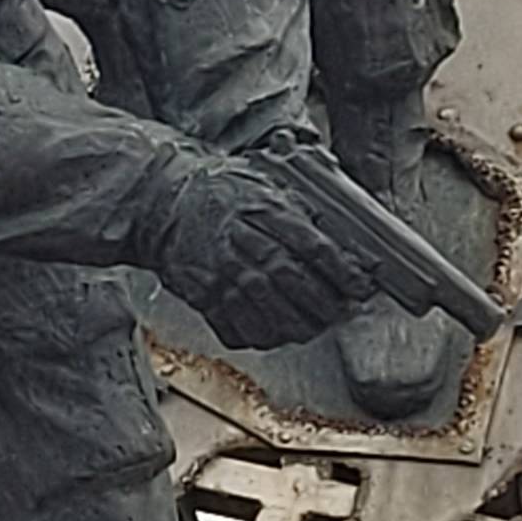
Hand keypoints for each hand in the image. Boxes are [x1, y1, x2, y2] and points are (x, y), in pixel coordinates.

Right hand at [144, 155, 375, 349]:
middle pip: (293, 280)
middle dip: (325, 302)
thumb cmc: (218, 192)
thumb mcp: (264, 185)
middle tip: (342, 310)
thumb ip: (301, 211)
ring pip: (268, 309)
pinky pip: (237, 326)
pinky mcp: (202, 294)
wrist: (161, 202)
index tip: (361, 285)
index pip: (312, 245)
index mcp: (260, 208)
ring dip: (299, 324)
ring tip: (314, 325)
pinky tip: (277, 332)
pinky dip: (263, 336)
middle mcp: (240, 240)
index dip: (343, 271)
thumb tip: (346, 242)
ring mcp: (219, 270)